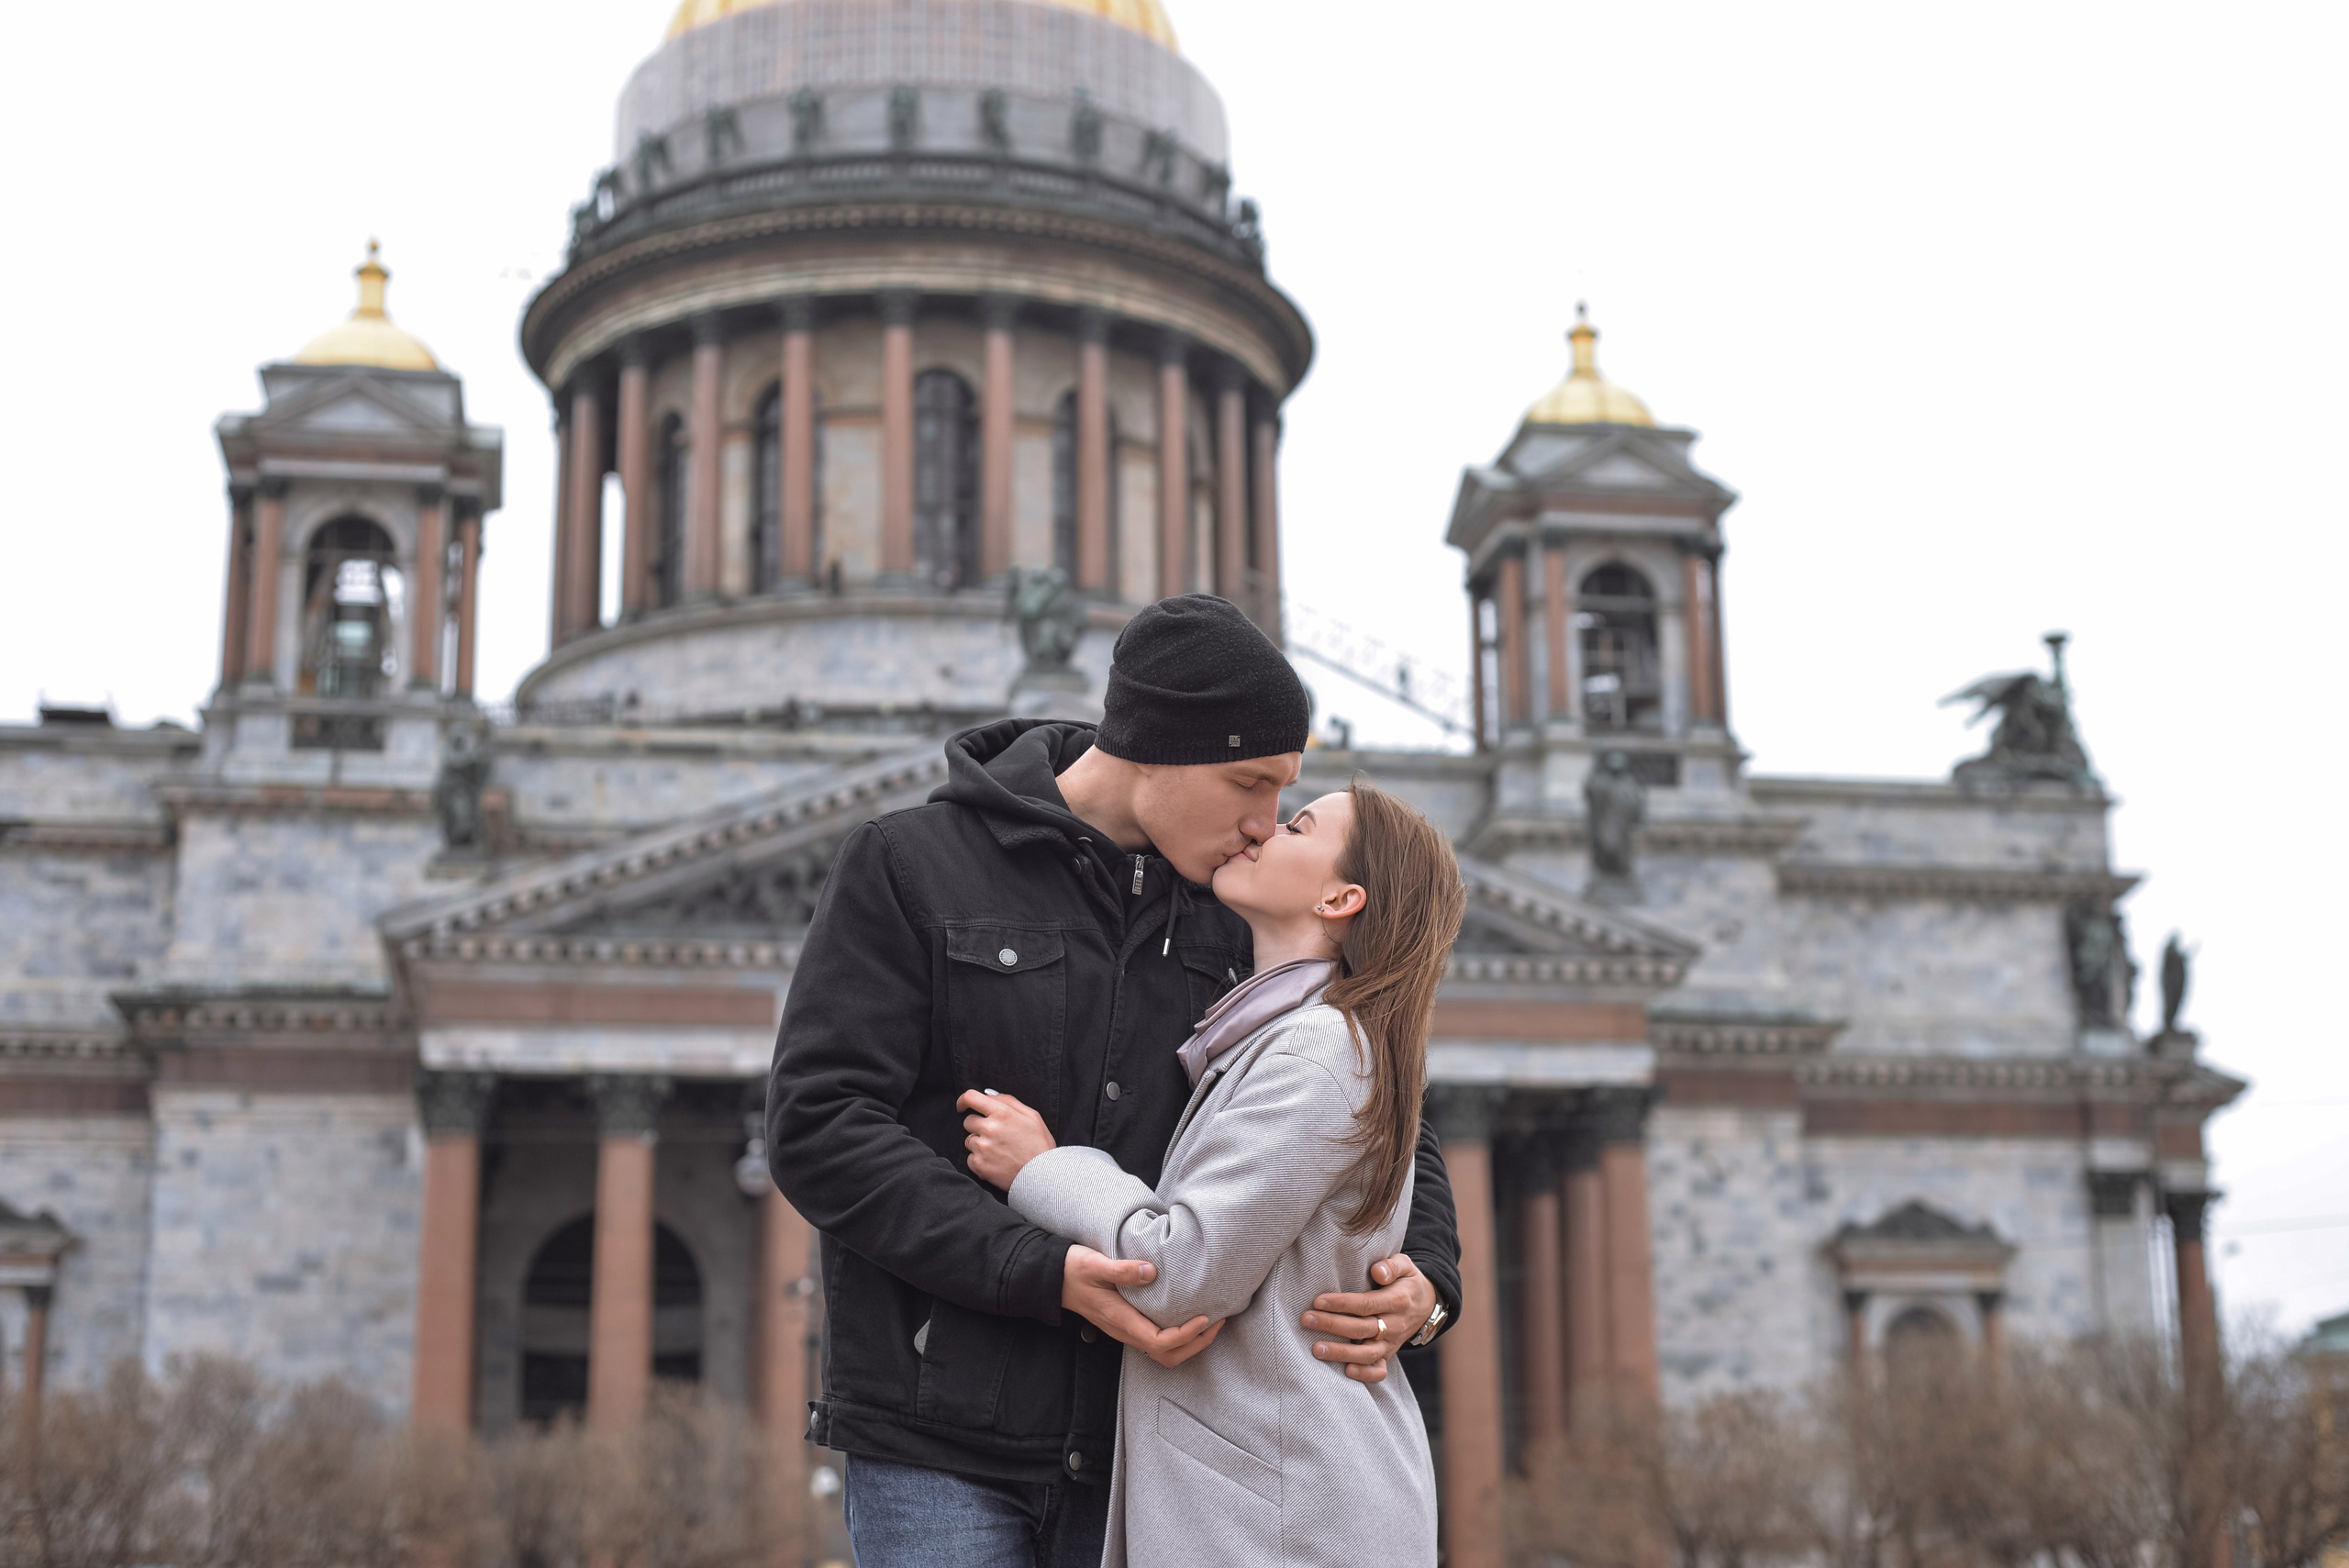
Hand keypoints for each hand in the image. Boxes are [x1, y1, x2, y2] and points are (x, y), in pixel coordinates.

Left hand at [956, 1089, 1055, 1189]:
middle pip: (968, 1121)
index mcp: (1002, 1113)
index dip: (963, 1101)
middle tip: (995, 1135)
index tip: (963, 1106)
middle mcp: (989, 1128)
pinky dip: (980, 1160)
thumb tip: (988, 1094)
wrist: (1043, 1176)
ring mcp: (982, 1148)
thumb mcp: (1032, 1116)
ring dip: (979, 1144)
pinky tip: (996, 1162)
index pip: (970, 1098)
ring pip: (969, 1141)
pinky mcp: (979, 1165)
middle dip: (978, 1126)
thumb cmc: (1040, 1144)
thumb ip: (1008, 1101)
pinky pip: (970, 1158)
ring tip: (999, 1151)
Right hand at [1062, 1244, 1224, 1369]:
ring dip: (1190, 1343)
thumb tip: (1152, 1272)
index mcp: (1120, 1320)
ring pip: (1163, 1352)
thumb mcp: (1095, 1265)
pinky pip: (1157, 1340)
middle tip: (1218, 1323)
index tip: (1205, 1317)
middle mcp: (1125, 1331)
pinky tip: (1187, 1316)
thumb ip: (1122, 1270)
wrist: (1053, 1279)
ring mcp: (1126, 1330)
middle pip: (1167, 1355)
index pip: (1160, 1342)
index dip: (1186, 1335)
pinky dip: (1179, 1336)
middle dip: (1196, 1344)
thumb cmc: (1073, 1270)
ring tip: (1209, 1323)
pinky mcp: (1127, 1323)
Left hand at [1300, 1254, 1434, 1382]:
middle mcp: (1394, 1325)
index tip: (1318, 1301)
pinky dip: (1365, 1374)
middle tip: (1307, 1320)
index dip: (1342, 1304)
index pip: (1366, 1304)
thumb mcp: (1405, 1266)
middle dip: (1332, 1325)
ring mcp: (1392, 1343)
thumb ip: (1391, 1266)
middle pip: (1361, 1328)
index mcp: (1397, 1301)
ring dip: (1341, 1353)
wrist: (1426, 1304)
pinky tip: (1346, 1371)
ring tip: (1317, 1349)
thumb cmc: (1406, 1281)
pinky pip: (1379, 1370)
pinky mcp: (1389, 1354)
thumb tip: (1377, 1272)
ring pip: (1367, 1353)